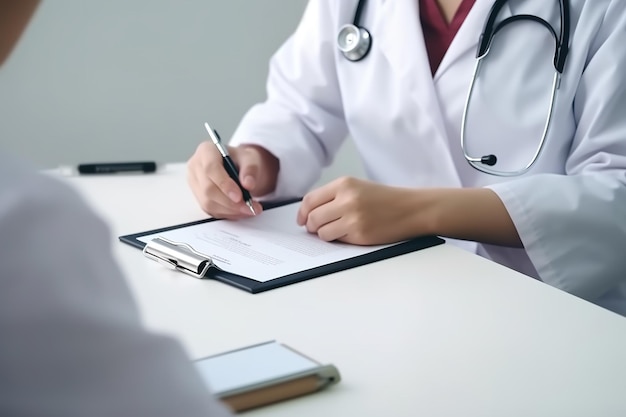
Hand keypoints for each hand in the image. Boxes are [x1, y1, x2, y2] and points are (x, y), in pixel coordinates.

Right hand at [187, 142, 278, 217]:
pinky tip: (240, 211)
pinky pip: (211, 210)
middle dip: (230, 202)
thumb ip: (250, 169)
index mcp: (206, 151)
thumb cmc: (241, 160)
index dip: (224, 184)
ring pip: (208, 203)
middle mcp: (196, 167)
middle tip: (250, 207)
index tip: (239, 196)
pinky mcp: (199, 197)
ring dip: (230, 210)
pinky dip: (228, 213)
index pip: (210, 169)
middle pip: (208, 189)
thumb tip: (248, 185)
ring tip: (249, 209)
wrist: (239, 167)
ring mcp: (195, 184)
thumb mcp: (250, 158)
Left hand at [296, 177, 432, 244]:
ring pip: (321, 231)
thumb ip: (333, 196)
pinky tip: (349, 234)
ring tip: (335, 230)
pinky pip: (336, 240)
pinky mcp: (359, 234)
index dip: (302, 212)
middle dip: (311, 225)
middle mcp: (346, 199)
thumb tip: (308, 213)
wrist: (411, 209)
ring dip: (324, 234)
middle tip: (316, 228)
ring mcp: (353, 218)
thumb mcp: (357, 187)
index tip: (302, 219)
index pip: (310, 199)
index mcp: (344, 184)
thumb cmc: (384, 199)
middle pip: (312, 217)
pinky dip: (338, 239)